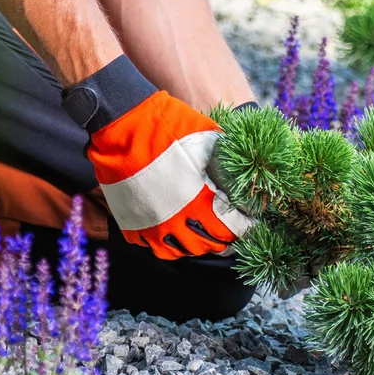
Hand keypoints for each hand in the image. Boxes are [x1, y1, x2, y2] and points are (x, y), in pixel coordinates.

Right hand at [69, 58, 251, 259]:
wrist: (124, 124)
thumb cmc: (168, 127)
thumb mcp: (208, 139)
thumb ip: (226, 164)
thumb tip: (244, 177)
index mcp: (200, 201)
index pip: (231, 229)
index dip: (244, 228)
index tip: (249, 224)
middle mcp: (177, 220)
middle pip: (208, 245)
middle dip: (222, 239)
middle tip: (227, 231)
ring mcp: (152, 225)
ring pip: (180, 250)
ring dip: (194, 244)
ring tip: (201, 235)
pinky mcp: (132, 224)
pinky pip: (152, 246)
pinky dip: (165, 242)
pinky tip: (172, 232)